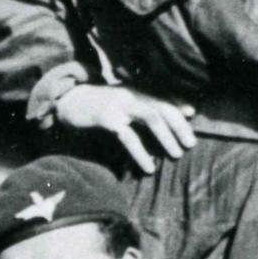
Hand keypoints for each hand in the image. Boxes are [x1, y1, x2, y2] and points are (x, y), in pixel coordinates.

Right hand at [49, 84, 195, 172]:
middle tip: (191, 144)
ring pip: (152, 118)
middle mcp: (131, 95)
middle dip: (179, 126)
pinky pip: (129, 137)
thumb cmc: (95, 104)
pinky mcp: (106, 118)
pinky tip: (148, 167)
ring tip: (177, 155)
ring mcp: (119, 105)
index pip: (163, 97)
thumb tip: (165, 114)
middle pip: (163, 108)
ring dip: (167, 137)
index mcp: (135, 91)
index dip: (178, 106)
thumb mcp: (119, 101)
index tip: (192, 116)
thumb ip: (140, 104)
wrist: (65, 101)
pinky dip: (141, 153)